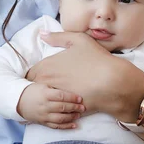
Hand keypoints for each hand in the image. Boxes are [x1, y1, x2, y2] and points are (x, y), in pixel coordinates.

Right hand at [17, 83, 84, 128]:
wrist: (20, 101)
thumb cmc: (34, 91)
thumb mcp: (43, 85)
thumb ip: (55, 87)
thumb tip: (72, 85)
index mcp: (45, 94)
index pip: (61, 96)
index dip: (72, 97)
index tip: (80, 98)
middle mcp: (45, 106)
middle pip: (62, 107)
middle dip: (74, 107)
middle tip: (83, 107)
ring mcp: (44, 115)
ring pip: (60, 118)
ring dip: (71, 117)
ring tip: (79, 114)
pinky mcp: (43, 122)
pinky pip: (56, 126)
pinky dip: (66, 126)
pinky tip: (74, 125)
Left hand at [27, 31, 143, 118]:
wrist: (113, 83)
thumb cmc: (96, 59)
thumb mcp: (78, 40)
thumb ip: (57, 37)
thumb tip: (42, 34)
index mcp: (47, 67)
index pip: (29, 74)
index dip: (35, 74)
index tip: (42, 73)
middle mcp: (48, 84)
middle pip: (34, 88)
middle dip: (39, 86)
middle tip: (49, 84)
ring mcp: (56, 98)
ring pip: (45, 99)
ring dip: (48, 97)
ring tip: (58, 93)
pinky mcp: (66, 109)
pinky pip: (57, 109)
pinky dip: (60, 106)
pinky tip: (69, 101)